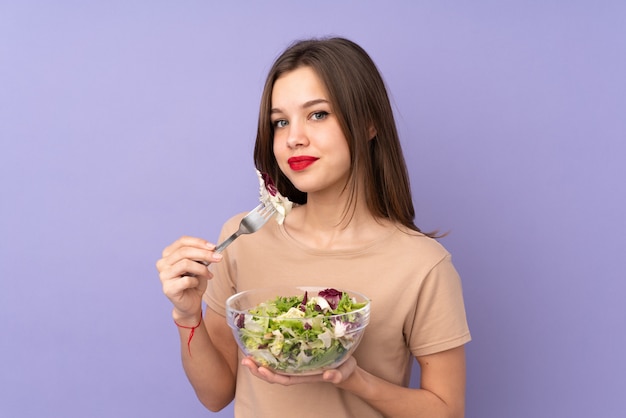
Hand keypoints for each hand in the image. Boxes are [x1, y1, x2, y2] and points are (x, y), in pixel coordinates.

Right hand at [156, 236, 222, 321]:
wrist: (190, 303)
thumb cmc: (194, 283)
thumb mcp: (199, 265)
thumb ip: (202, 256)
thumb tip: (212, 249)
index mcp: (169, 254)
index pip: (183, 241)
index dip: (199, 242)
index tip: (213, 247)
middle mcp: (163, 263)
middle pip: (184, 251)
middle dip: (204, 254)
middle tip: (218, 258)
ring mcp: (163, 276)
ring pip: (185, 264)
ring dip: (202, 268)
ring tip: (208, 274)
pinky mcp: (168, 288)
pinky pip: (186, 280)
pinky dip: (195, 281)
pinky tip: (196, 284)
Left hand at [241, 356, 357, 385]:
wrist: (346, 366)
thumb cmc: (344, 370)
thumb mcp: (343, 372)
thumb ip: (336, 376)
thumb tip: (328, 376)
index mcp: (304, 376)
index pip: (284, 379)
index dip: (271, 376)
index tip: (260, 370)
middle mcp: (297, 370)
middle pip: (273, 373)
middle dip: (258, 368)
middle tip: (246, 359)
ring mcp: (296, 362)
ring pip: (274, 363)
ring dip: (260, 359)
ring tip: (247, 352)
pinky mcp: (298, 352)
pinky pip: (281, 353)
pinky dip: (271, 349)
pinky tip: (263, 340)